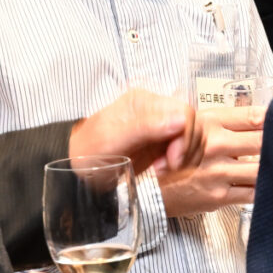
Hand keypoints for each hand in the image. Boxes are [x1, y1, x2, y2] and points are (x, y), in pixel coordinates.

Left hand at [70, 87, 201, 175]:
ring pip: (195, 137)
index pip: (185, 113)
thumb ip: (145, 127)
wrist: (77, 170)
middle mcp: (156, 110)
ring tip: (161, 170)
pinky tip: (162, 170)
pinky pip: (187, 149)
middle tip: (164, 168)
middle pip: (194, 125)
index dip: (185, 139)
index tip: (171, 161)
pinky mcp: (162, 142)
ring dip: (185, 158)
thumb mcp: (111, 141)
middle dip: (185, 151)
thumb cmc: (88, 154)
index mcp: (144, 102)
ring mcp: (160, 126)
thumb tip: (181, 119)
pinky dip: (181, 163)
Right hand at [156, 108, 264, 215]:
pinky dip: (264, 189)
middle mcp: (215, 144)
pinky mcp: (219, 196)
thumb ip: (216, 122)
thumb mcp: (187, 127)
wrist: (146, 188)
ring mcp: (218, 172)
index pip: (253, 116)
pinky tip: (268, 185)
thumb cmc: (166, 156)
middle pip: (263, 140)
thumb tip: (251, 117)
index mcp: (208, 122)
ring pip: (262, 168)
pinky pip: (253, 193)